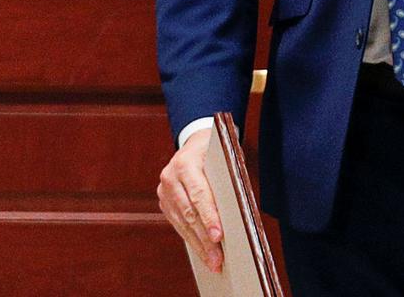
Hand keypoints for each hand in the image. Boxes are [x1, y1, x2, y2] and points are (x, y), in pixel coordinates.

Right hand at [158, 129, 223, 272]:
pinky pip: (178, 224)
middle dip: (204, 238)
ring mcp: (164, 190)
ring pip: (182, 223)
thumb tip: (238, 212)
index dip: (209, 216)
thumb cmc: (218, 150)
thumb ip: (228, 179)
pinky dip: (191, 240)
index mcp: (185, 163)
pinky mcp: (164, 202)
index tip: (218, 236)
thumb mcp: (225, 156)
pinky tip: (202, 253)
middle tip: (218, 259)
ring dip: (198, 245)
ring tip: (213, 263)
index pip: (198, 194)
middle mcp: (170, 177)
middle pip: (189, 213)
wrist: (196, 141)